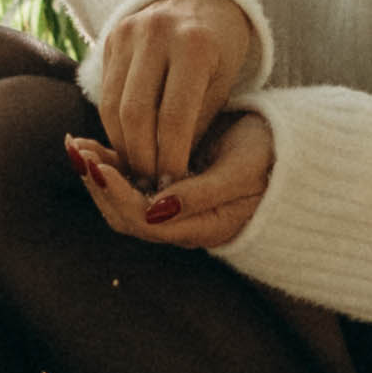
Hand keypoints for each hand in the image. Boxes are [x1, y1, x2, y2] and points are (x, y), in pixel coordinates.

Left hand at [69, 99, 274, 256]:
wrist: (293, 151)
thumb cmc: (272, 158)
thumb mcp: (242, 173)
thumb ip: (201, 194)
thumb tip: (154, 208)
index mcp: (201, 227)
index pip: (143, 220)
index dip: (116, 194)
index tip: (98, 164)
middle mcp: (183, 224)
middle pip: (126, 216)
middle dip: (99, 185)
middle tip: (78, 150)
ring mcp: (176, 209)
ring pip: (124, 202)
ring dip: (100, 176)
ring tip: (78, 145)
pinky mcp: (173, 188)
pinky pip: (134, 185)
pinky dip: (112, 167)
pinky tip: (95, 146)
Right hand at [87, 0, 258, 190]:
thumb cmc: (221, 48)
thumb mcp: (222, 85)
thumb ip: (196, 126)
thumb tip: (169, 178)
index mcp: (194, 44)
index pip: (173, 118)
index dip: (170, 159)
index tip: (173, 185)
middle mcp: (156, 33)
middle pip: (135, 115)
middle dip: (141, 158)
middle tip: (152, 183)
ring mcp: (127, 32)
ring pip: (112, 107)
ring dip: (123, 146)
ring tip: (139, 169)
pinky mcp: (109, 37)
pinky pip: (105, 93)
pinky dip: (115, 124)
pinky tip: (130, 143)